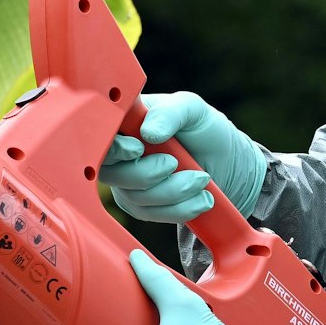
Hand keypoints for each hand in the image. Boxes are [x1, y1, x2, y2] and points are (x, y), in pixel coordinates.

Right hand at [101, 92, 265, 223]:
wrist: (224, 162)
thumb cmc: (203, 128)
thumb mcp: (192, 109)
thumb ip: (170, 113)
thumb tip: (148, 133)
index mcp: (124, 122)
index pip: (101, 136)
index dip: (113, 148)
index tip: (138, 149)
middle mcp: (119, 153)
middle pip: (111, 173)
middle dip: (147, 174)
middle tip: (176, 164)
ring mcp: (127, 181)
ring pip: (135, 198)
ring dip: (173, 192)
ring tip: (201, 179)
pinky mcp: (140, 205)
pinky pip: (151, 215)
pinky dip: (179, 209)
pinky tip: (200, 198)